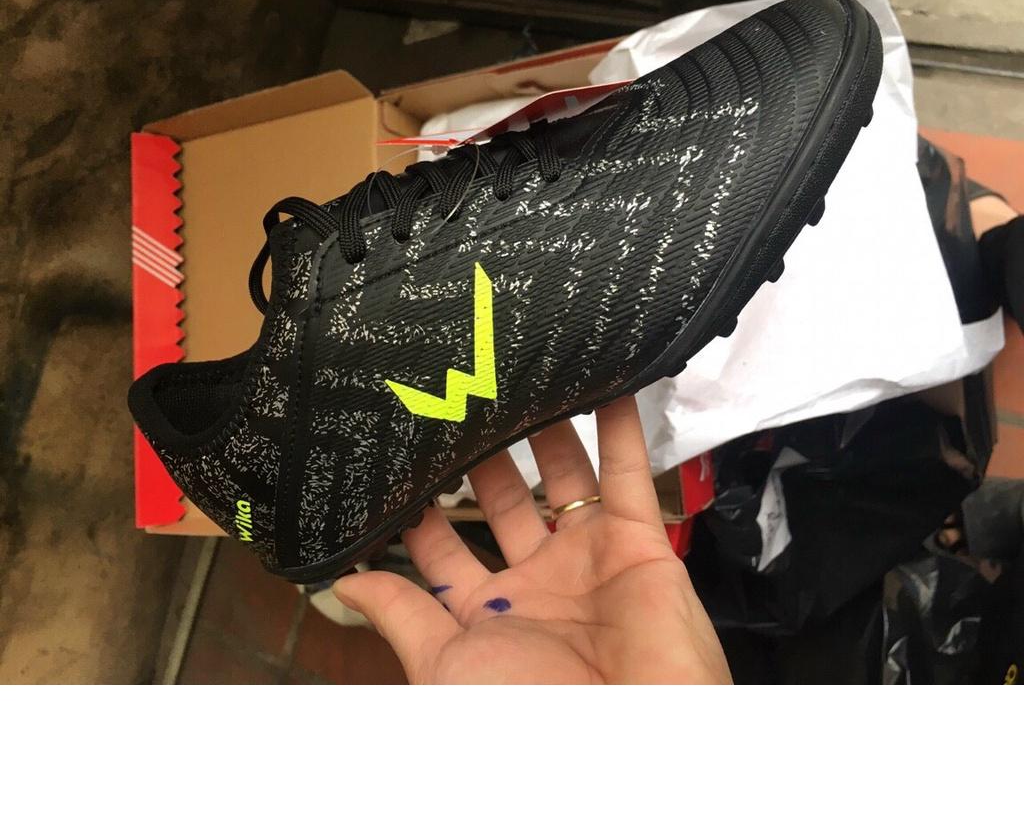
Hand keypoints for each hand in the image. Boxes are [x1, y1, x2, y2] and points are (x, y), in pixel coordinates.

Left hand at [334, 395, 730, 683]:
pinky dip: (621, 429)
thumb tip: (343, 583)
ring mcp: (590, 559)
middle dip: (480, 453)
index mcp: (489, 613)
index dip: (421, 506)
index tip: (397, 453)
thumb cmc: (528, 716)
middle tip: (458, 397)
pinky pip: (628, 475)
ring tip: (517, 378)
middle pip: (504, 500)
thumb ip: (403, 615)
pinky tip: (603, 384)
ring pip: (564, 478)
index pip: (444, 546)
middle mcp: (538, 582)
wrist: (635, 742)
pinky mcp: (639, 544)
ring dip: (545, 430)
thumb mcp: (446, 667)